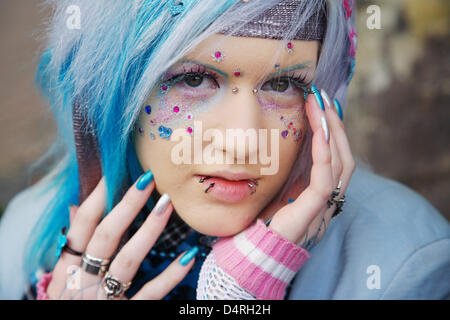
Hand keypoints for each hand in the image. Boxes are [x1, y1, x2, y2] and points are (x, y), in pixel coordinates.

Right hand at [46, 172, 196, 299]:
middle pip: (105, 238)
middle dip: (126, 206)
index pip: (80, 229)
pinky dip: (170, 274)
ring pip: (128, 261)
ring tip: (167, 204)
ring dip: (149, 230)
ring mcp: (105, 299)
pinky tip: (189, 254)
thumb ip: (71, 247)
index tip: (113, 175)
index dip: (95, 200)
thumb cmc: (71, 305)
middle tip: (148, 180)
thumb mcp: (61, 280)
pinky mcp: (126, 316)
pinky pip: (151, 294)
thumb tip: (76, 207)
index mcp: (66, 271)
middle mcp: (83, 283)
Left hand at [260, 86, 355, 246]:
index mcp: (318, 191)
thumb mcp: (278, 184)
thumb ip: (289, 166)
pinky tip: (319, 132)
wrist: (250, 250)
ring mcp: (323, 207)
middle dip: (335, 124)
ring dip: (332, 132)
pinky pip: (325, 181)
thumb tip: (291, 135)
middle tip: (322, 96)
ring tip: (320, 105)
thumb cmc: (260, 217)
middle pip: (344, 156)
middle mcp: (327, 198)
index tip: (320, 103)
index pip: (335, 156)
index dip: (332, 129)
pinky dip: (325, 154)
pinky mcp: (313, 213)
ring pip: (342, 165)